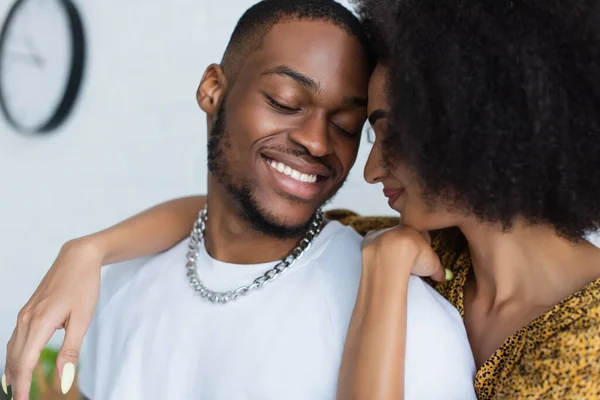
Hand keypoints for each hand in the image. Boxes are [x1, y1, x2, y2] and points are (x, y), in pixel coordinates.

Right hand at [4, 238, 102, 399]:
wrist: (78, 258)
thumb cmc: (83, 286)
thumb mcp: (83, 320)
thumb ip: (71, 351)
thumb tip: (65, 379)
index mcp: (39, 324)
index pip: (24, 363)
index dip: (23, 386)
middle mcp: (26, 319)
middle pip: (14, 358)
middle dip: (16, 382)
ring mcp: (24, 314)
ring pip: (12, 348)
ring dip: (12, 370)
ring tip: (16, 389)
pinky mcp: (28, 310)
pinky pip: (15, 338)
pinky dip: (14, 355)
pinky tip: (17, 363)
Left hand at [362, 225, 445, 281]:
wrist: (393, 252)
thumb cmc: (415, 256)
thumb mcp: (433, 265)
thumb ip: (439, 270)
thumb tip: (443, 277)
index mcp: (416, 232)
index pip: (421, 236)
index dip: (422, 247)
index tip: (420, 258)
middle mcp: (400, 229)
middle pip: (403, 236)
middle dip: (404, 246)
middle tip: (405, 261)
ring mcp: (384, 233)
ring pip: (387, 238)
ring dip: (388, 248)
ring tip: (390, 263)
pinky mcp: (370, 239)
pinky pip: (371, 242)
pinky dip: (374, 249)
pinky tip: (377, 259)